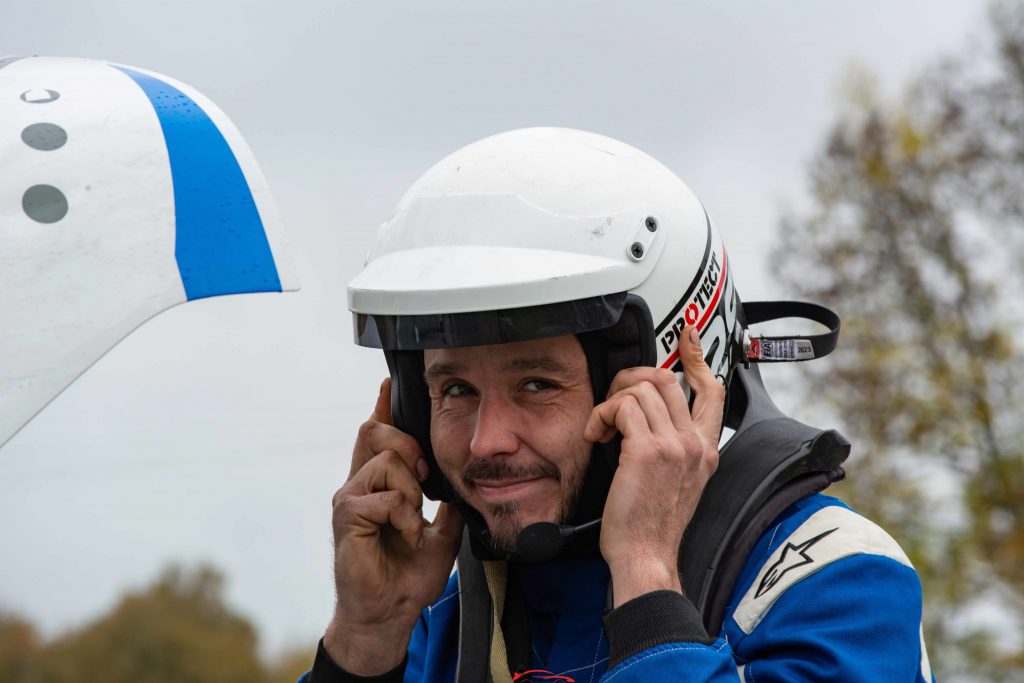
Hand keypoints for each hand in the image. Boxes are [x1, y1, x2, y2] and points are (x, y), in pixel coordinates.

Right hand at [325, 378, 463, 674]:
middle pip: (374, 430)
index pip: (376, 435)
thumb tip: (461, 483)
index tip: (390, 382)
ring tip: (413, 521)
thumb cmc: (407, 577)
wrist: (389, 615)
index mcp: (377, 485)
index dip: (383, 407)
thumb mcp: (440, 533)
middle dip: (407, 442)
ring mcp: (348, 499)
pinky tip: (408, 536)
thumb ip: (446, 504)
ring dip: (412, 491)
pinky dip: (406, 516)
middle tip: (424, 478)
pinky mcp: (346, 518)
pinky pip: (384, 497)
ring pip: (386, 461)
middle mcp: (357, 485)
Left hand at [584, 325, 723, 606]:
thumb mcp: (677, 483)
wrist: (646, 558)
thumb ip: (673, 448)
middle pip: (668, 378)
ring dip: (612, 401)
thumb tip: (644, 417)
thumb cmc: (651, 527)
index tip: (686, 335)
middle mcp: (695, 444)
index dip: (698, 357)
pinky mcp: (647, 451)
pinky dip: (601, 416)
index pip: (713, 391)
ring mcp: (675, 446)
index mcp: (706, 450)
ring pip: (642, 389)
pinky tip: (596, 437)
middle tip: (613, 400)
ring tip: (602, 428)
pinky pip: (621, 407)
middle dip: (632, 378)